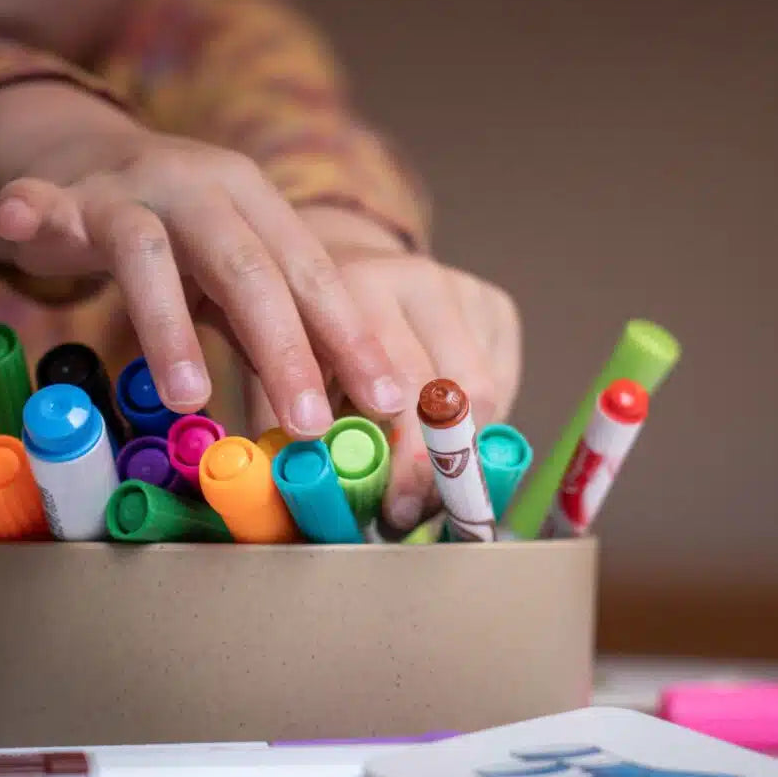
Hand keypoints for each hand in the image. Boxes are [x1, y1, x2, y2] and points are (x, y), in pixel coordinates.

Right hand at [0, 82, 407, 436]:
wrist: (93, 159)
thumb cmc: (181, 240)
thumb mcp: (234, 280)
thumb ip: (275, 332)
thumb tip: (329, 419)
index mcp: (259, 205)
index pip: (315, 274)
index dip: (351, 337)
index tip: (388, 398)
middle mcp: (204, 187)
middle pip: (249, 268)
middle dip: (284, 350)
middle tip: (308, 423)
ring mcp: (132, 188)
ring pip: (150, 253)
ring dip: (169, 326)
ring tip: (190, 396)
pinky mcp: (66, 197)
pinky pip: (44, 202)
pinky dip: (32, 210)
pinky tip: (16, 221)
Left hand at [249, 207, 521, 534]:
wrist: (342, 262)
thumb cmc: (304, 328)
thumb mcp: (274, 362)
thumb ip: (282, 421)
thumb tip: (301, 497)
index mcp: (354, 288)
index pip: (396, 383)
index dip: (402, 454)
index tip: (393, 507)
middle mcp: (415, 279)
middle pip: (451, 393)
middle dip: (434, 468)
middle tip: (411, 514)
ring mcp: (461, 289)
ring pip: (486, 395)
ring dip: (459, 455)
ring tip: (424, 492)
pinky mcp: (494, 304)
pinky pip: (503, 385)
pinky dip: (478, 427)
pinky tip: (441, 442)